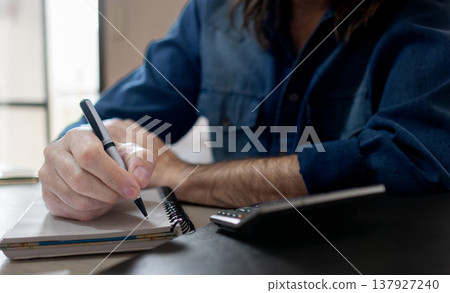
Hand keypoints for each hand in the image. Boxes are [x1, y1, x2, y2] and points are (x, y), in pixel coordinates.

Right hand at [39, 119, 155, 220]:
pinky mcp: (49, 195)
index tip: (133, 188)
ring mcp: (49, 175)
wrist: (105, 155)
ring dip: (104, 203)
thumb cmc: (118, 149)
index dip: (113, 175)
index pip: (89, 156)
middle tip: (128, 194)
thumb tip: (139, 178)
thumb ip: (141, 160)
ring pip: (78, 200)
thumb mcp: (135, 147)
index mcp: (77, 136)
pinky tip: (103, 199)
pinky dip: (95, 210)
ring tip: (115, 194)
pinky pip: (74, 212)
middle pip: (81, 181)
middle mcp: (56, 154)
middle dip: (110, 193)